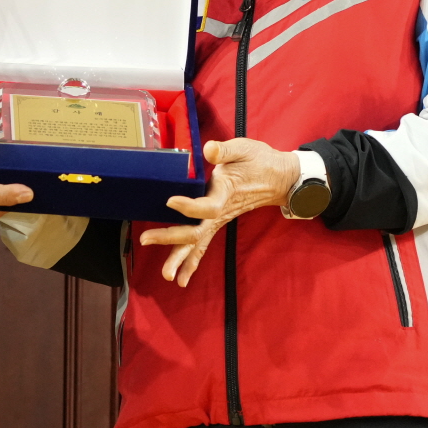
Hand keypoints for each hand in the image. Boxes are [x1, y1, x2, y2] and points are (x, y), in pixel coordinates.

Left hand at [137, 139, 299, 287]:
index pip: (207, 206)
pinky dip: (191, 262)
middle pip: (196, 232)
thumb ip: (224, 150)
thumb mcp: (243, 149)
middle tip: (146, 239)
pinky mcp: (217, 221)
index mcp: (225, 192)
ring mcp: (219, 220)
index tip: (170, 201)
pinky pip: (203, 245)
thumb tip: (209, 149)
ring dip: (180, 258)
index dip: (189, 206)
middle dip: (171, 238)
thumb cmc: (260, 161)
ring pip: (198, 243)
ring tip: (167, 275)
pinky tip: (181, 278)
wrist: (280, 178)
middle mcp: (221, 211)